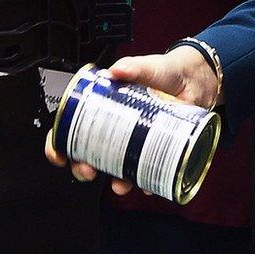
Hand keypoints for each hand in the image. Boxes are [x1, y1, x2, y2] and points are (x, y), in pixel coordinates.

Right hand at [44, 46, 221, 194]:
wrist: (196, 81)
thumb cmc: (166, 73)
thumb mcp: (147, 67)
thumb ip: (132, 66)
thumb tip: (116, 71)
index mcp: (103, 108)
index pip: (71, 128)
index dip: (59, 144)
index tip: (58, 154)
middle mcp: (115, 129)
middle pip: (88, 154)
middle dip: (83, 168)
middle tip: (87, 170)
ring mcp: (135, 143)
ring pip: (116, 169)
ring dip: (115, 182)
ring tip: (119, 184)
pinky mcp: (156, 152)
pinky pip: (148, 173)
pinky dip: (147, 182)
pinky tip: (147, 185)